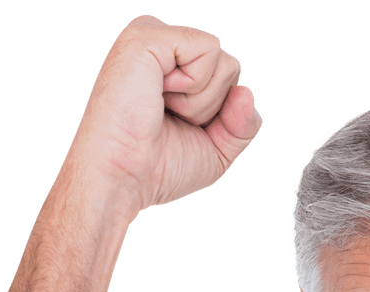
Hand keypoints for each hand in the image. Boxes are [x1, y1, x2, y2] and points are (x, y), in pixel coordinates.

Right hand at [64, 15, 261, 213]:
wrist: (123, 178)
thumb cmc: (159, 168)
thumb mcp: (217, 149)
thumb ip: (244, 124)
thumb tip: (246, 92)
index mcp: (174, 66)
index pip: (231, 79)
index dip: (220, 116)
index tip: (180, 129)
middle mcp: (163, 45)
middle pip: (232, 68)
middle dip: (213, 108)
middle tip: (169, 120)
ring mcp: (153, 35)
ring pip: (225, 62)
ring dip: (201, 102)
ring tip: (160, 109)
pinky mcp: (147, 36)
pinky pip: (210, 50)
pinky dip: (194, 87)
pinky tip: (158, 95)